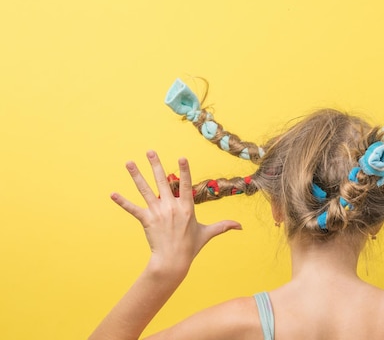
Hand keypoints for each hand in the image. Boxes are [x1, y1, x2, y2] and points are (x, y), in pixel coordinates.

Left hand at [111, 151, 241, 276]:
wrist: (173, 261)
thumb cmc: (191, 247)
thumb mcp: (208, 233)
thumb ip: (223, 226)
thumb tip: (241, 227)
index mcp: (186, 207)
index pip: (185, 184)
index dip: (184, 170)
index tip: (181, 157)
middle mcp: (171, 206)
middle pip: (162, 181)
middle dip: (155, 165)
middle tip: (150, 151)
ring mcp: (157, 212)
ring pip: (145, 190)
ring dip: (136, 175)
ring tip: (129, 163)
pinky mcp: (146, 220)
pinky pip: (133, 209)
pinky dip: (122, 202)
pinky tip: (112, 194)